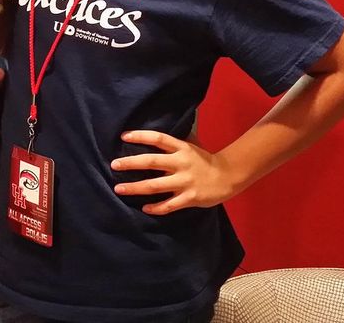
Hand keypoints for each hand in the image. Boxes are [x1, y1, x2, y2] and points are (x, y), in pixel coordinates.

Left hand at [111, 130, 238, 214]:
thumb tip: (150, 135)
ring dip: (135, 188)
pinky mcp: (190, 198)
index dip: (140, 136)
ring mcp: (186, 181)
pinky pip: (170, 205)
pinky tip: (144, 208)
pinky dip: (156, 208)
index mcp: (181, 148)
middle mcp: (181, 163)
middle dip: (130, 163)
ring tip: (119, 189)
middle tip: (114, 165)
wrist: (228, 176)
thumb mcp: (190, 146)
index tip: (123, 136)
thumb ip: (172, 143)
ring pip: (156, 186)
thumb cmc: (203, 160)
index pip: (158, 138)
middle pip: (152, 162)